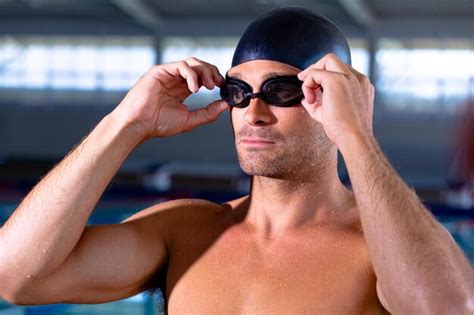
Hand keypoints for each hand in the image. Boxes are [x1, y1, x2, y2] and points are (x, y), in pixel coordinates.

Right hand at [112, 57, 228, 139]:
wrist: (139, 124)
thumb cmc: (159, 124)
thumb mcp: (190, 120)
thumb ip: (208, 113)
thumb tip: (226, 105)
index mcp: (182, 89)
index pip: (203, 76)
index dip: (215, 78)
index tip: (223, 88)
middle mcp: (176, 79)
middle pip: (200, 66)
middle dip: (212, 73)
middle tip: (218, 85)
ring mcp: (168, 73)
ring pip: (192, 62)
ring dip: (204, 72)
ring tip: (209, 86)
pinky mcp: (160, 71)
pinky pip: (181, 66)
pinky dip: (191, 75)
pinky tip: (194, 88)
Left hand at [297, 53, 374, 146]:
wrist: (354, 139)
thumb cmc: (344, 132)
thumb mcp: (331, 114)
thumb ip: (319, 104)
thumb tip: (305, 100)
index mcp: (361, 86)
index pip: (341, 71)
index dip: (324, 77)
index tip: (313, 89)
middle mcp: (358, 79)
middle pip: (334, 60)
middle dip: (317, 68)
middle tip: (304, 80)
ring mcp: (350, 78)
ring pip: (327, 60)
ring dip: (313, 73)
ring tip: (309, 94)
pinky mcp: (337, 80)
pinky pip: (315, 73)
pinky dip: (308, 85)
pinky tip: (310, 100)